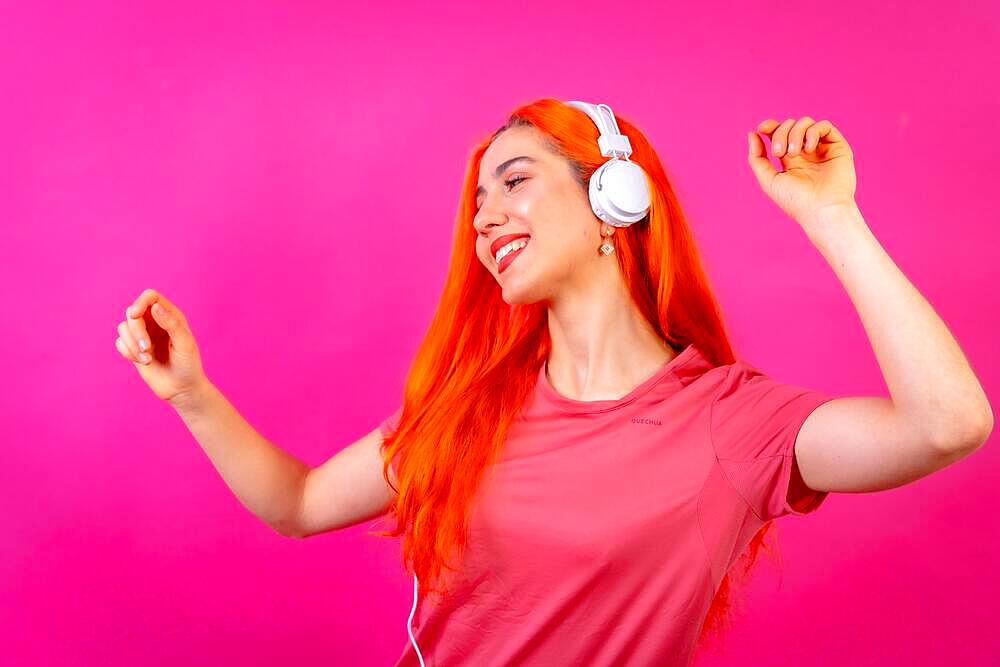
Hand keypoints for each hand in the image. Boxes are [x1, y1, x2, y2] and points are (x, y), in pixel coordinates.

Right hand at [115, 288, 207, 405]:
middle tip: (147, 348)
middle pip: (132, 312)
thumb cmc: (188, 365)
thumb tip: (155, 307)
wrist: (182, 388)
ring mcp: (143, 335)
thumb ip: (172, 324)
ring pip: (123, 327)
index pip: (150, 296)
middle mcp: (155, 322)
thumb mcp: (184, 344)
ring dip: (132, 344)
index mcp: (170, 315)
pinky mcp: (134, 348)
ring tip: (147, 359)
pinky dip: (128, 352)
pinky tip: (144, 362)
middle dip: (136, 331)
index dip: (139, 302)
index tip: (134, 315)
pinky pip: (119, 342)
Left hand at [747, 117, 856, 224]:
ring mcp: (821, 148)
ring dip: (795, 133)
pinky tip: (808, 149)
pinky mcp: (837, 146)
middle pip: (789, 126)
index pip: (779, 133)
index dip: (770, 126)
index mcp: (790, 159)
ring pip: (805, 123)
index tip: (761, 128)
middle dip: (780, 134)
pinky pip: (824, 126)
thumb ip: (757, 158)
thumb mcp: (768, 180)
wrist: (821, 209)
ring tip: (793, 153)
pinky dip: (812, 132)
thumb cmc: (795, 200)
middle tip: (779, 153)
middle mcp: (806, 152)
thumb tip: (752, 133)